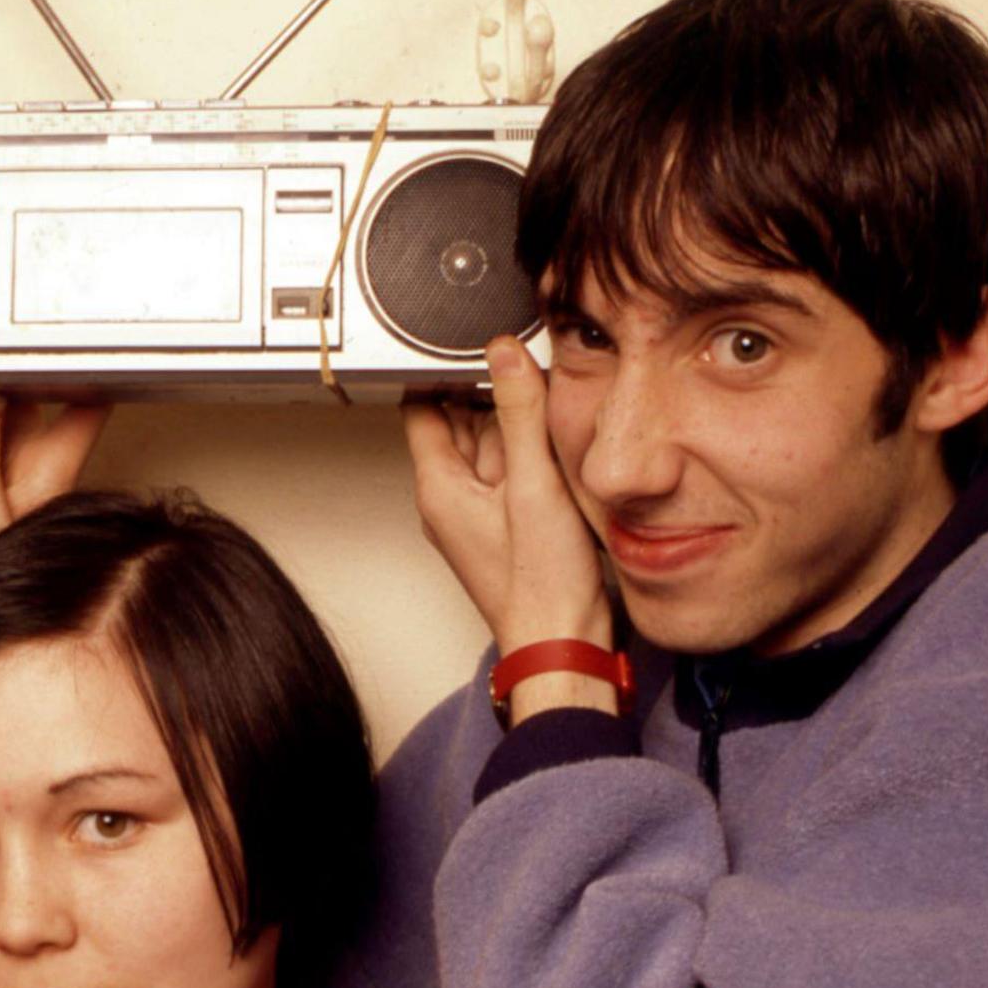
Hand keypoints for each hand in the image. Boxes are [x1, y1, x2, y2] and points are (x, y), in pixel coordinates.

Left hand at [404, 337, 613, 715]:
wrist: (565, 644)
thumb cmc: (542, 587)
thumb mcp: (534, 485)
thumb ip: (519, 414)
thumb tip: (503, 354)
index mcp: (439, 485)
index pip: (421, 406)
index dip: (444, 369)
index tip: (477, 343)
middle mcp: (451, 496)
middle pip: (461, 419)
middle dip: (493, 392)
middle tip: (531, 366)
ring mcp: (479, 509)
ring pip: (492, 442)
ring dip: (518, 422)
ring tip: (552, 403)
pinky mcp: (508, 520)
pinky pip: (514, 468)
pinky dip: (533, 451)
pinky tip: (560, 445)